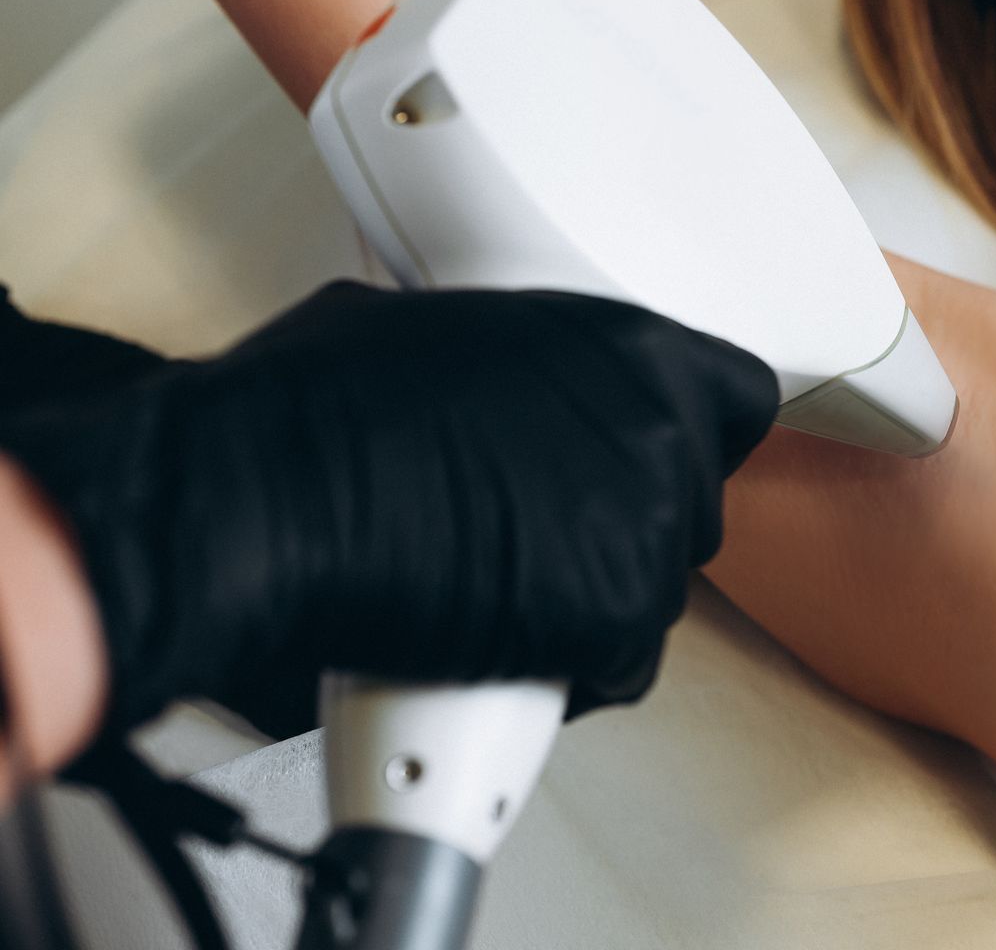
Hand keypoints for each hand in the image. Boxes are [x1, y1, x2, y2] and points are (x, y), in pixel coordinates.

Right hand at [0, 281, 779, 742]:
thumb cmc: (307, 415)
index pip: (733, 400)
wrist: (255, 506)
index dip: (684, 441)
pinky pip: (617, 667)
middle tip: (534, 545)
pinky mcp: (616, 619)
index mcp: (626, 346)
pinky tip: (489, 651)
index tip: (645, 469)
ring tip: (490, 599)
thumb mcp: (421, 329)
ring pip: (654, 591)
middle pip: (689, 505)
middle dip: (622, 530)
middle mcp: (658, 429)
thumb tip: (468, 375)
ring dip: (588, 605)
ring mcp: (646, 527)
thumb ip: (498, 361)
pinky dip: (563, 673)